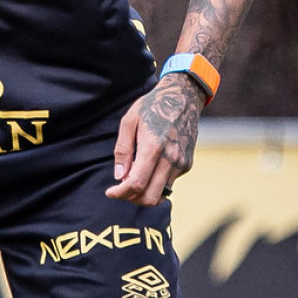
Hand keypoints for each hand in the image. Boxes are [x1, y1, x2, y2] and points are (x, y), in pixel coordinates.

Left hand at [106, 76, 205, 205]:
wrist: (182, 98)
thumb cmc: (151, 107)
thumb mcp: (129, 122)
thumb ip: (123, 150)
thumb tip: (119, 176)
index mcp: (153, 147)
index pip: (137, 183)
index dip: (121, 193)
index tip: (110, 192)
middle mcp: (170, 159)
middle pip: (151, 197)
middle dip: (132, 199)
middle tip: (121, 190)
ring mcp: (181, 163)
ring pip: (161, 193)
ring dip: (145, 192)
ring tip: (133, 178)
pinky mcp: (187, 164)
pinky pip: (169, 183)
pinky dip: (156, 183)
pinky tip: (148, 169)